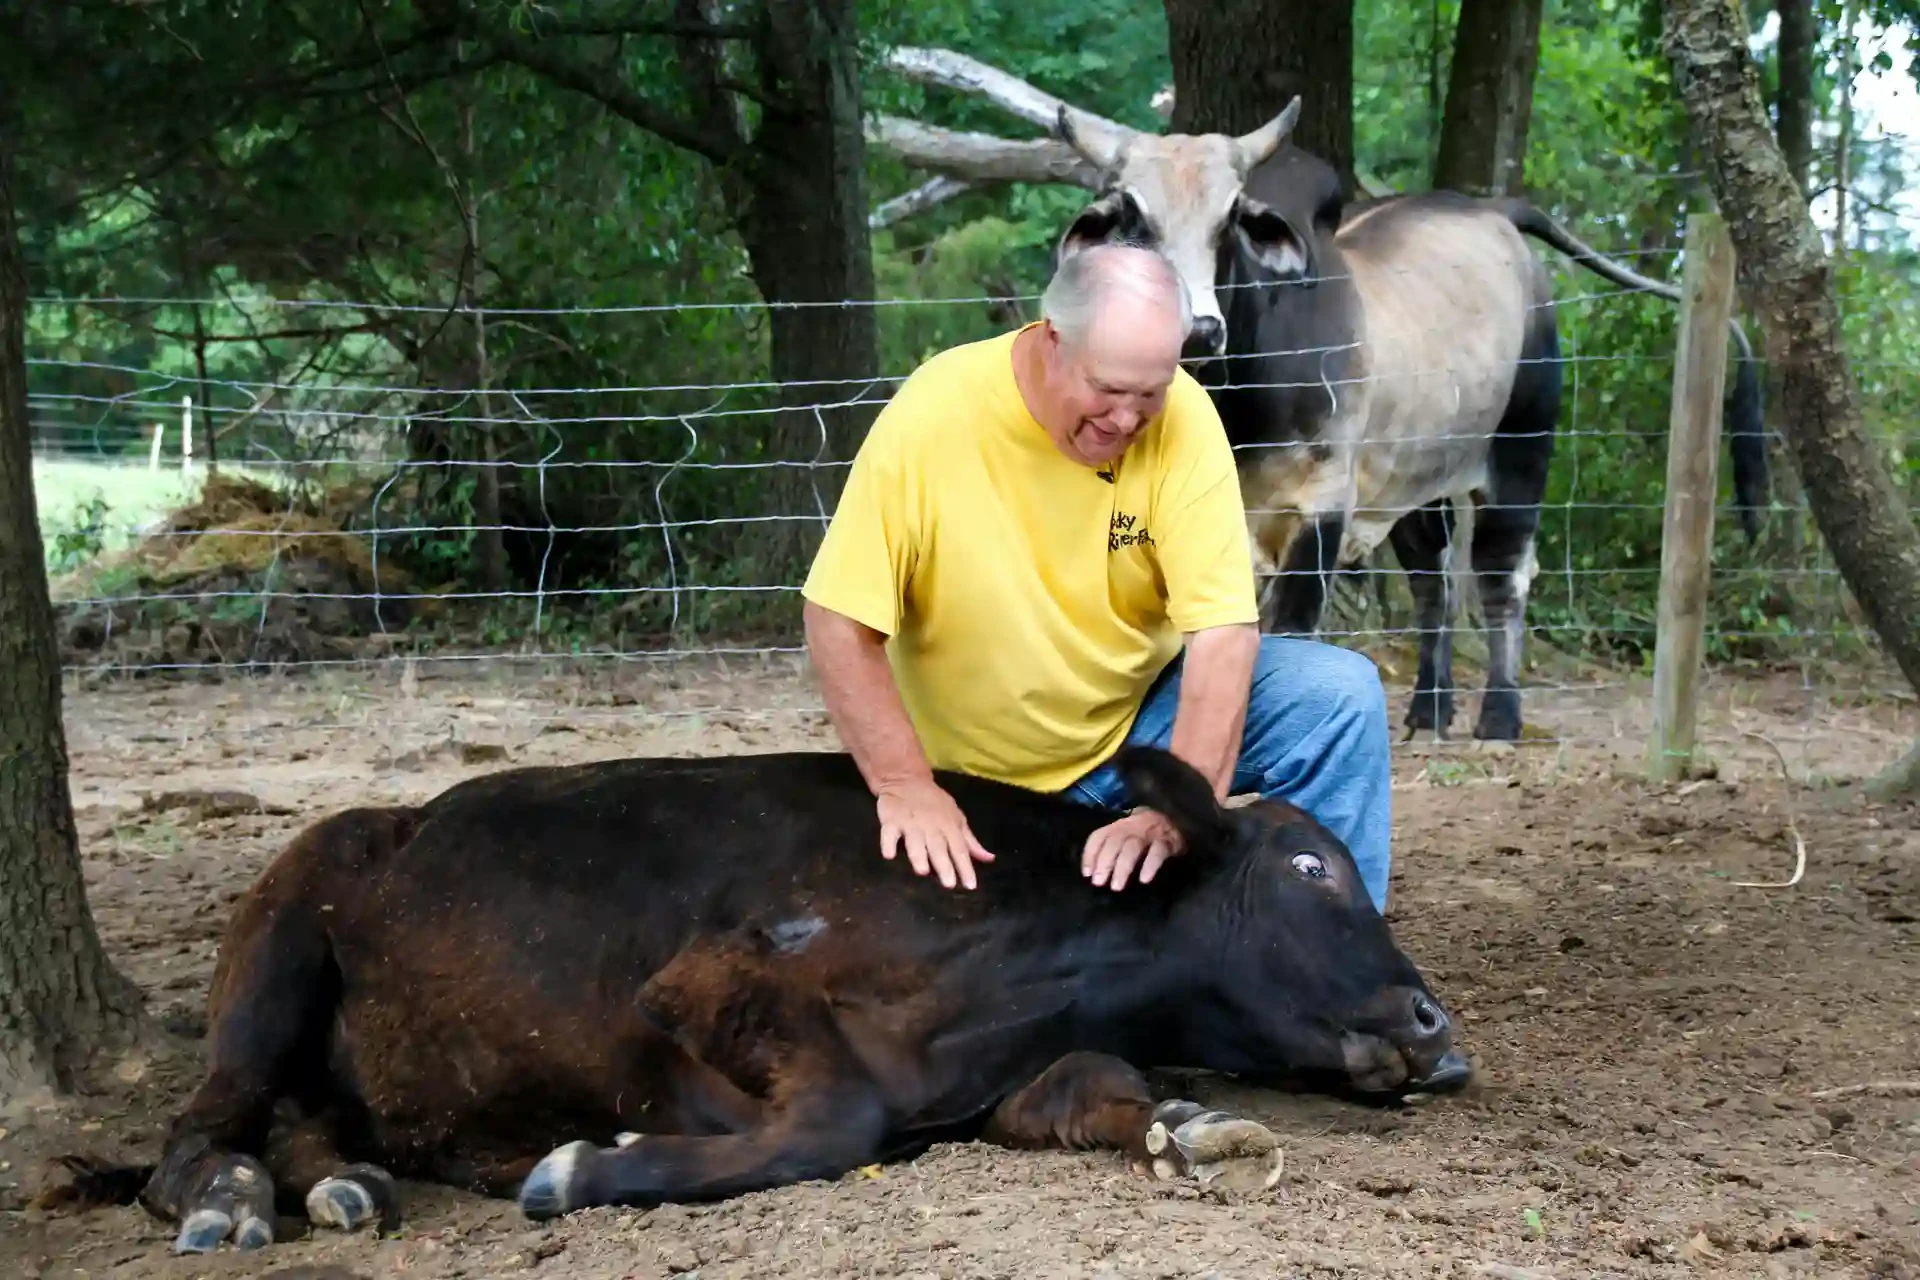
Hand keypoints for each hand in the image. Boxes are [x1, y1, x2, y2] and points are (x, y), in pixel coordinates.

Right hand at [876, 777, 995, 889]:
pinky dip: (888, 843)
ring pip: (915, 841)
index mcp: (949, 827)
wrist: (907, 780)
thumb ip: (970, 842)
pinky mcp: (891, 820)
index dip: (965, 867)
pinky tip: (889, 855)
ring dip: (918, 855)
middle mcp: (931, 826)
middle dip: (944, 865)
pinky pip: (888, 833)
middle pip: (938, 847)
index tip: (971, 885)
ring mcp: (910, 823)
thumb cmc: (935, 804)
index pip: (959, 849)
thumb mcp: (957, 819)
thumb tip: (990, 859)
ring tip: (922, 871)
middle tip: (949, 884)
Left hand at [1082, 809, 1182, 890]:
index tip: (1087, 874)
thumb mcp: (1127, 837)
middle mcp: (1132, 826)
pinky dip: (1150, 865)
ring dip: (1122, 867)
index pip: (1099, 836)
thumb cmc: (1147, 836)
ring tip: (1117, 887)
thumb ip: (1112, 850)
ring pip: (1132, 847)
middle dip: (1104, 863)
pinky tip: (1144, 879)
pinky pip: (1158, 851)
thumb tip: (1093, 873)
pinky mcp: (1169, 840)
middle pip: (1114, 842)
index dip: (1090, 854)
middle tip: (1100, 883)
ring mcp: (1150, 832)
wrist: (1181, 822)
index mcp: (1119, 825)